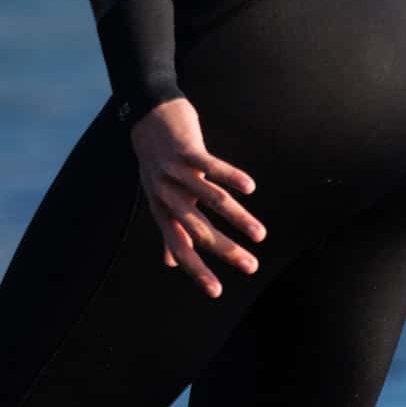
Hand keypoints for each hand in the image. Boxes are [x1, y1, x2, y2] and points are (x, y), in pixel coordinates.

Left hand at [129, 97, 262, 297]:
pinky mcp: (186, 150)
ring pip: (210, 200)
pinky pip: (211, 166)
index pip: (180, 247)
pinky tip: (251, 188)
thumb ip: (168, 230)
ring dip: (237, 218)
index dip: (197, 270)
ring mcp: (175, 172)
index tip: (217, 292)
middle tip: (252, 267)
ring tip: (260, 234)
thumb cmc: (157, 161)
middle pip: (198, 229)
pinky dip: (231, 177)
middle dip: (226, 251)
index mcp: (161, 210)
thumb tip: (170, 263)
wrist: (145, 114)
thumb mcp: (158, 197)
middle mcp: (166, 194)